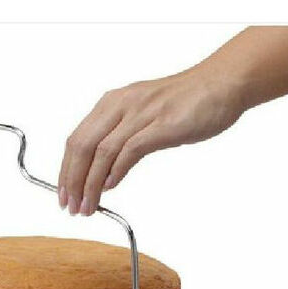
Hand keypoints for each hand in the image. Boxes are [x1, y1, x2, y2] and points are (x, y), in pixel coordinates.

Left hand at [57, 70, 243, 214]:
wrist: (224, 82)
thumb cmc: (188, 101)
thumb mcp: (144, 114)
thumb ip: (123, 136)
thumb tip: (106, 172)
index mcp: (113, 102)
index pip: (77, 139)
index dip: (66, 169)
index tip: (63, 193)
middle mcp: (121, 104)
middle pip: (82, 146)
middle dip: (71, 180)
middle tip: (70, 206)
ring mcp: (141, 114)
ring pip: (102, 152)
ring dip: (90, 184)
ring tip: (88, 206)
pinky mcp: (162, 125)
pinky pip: (129, 150)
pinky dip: (115, 172)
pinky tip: (111, 187)